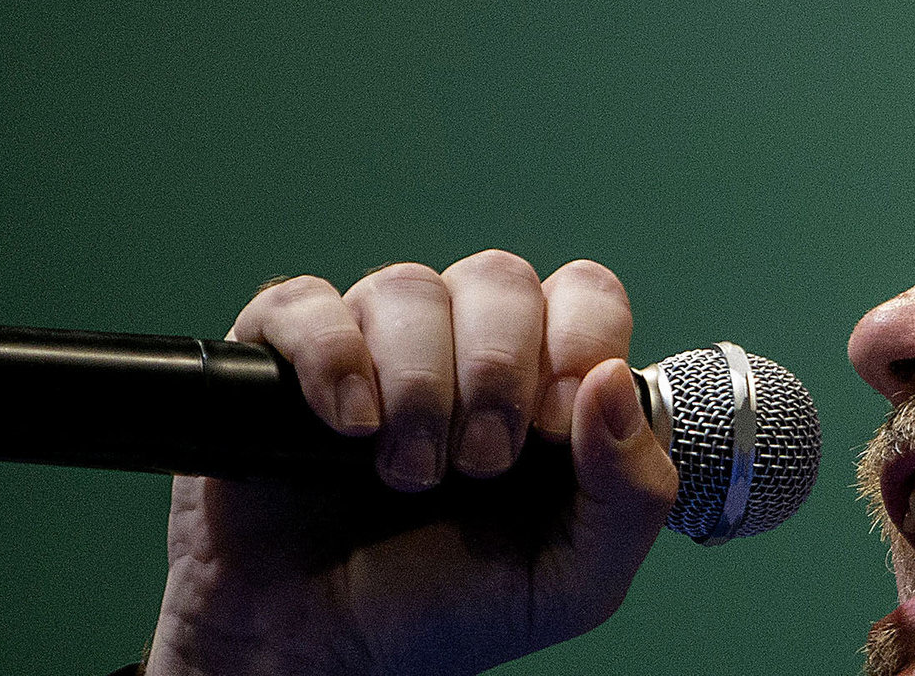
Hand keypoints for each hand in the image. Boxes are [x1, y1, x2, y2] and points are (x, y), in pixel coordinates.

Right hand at [142, 253, 677, 675]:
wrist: (324, 656)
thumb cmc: (447, 609)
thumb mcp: (575, 580)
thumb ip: (632, 492)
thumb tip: (611, 382)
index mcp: (540, 380)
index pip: (584, 292)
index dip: (579, 337)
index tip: (554, 424)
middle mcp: (459, 346)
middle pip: (498, 277)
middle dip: (497, 373)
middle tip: (481, 464)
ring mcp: (371, 346)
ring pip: (407, 287)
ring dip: (419, 384)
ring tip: (409, 474)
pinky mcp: (281, 361)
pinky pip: (305, 303)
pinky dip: (332, 356)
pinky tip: (350, 426)